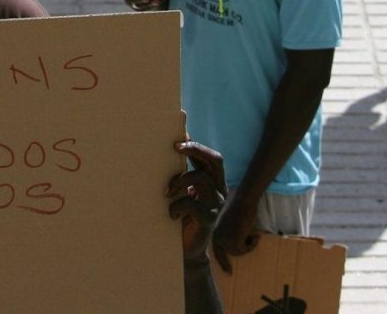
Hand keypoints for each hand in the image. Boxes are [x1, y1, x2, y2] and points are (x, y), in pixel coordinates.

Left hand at [167, 141, 225, 264]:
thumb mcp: (182, 193)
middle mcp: (219, 190)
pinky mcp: (209, 218)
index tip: (178, 137)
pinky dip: (176, 206)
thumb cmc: (180, 216)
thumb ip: (182, 176)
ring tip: (167, 193)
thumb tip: (171, 149)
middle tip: (176, 146)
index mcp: (213, 182)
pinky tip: (172, 214)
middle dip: (196, 149)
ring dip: (179, 181)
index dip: (196, 145)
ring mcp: (216, 204)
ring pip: (201, 178)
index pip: (210, 158)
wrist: (187, 249)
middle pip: (215, 160)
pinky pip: (191, 203)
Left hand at [211, 192, 259, 273]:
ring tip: (252, 234)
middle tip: (229, 273)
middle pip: (223, 255)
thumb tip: (236, 242)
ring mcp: (223, 239)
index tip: (226, 271)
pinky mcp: (232, 241)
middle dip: (227, 263)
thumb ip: (230, 231)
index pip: (216, 249)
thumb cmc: (241, 206)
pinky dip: (252, 244)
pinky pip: (244, 250)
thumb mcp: (232, 220)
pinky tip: (255, 234)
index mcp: (215, 230)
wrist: (243, 199)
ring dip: (248, 245)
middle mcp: (216, 236)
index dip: (220, 260)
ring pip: (238, 252)